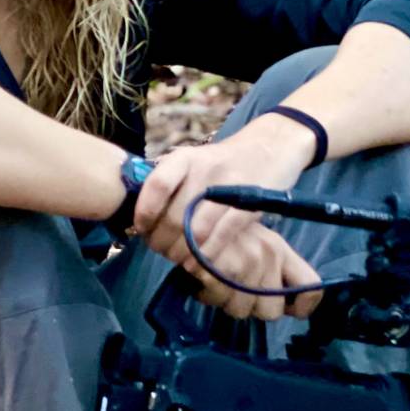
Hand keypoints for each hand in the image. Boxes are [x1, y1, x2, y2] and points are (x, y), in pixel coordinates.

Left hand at [131, 117, 322, 317]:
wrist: (268, 147)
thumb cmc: (220, 163)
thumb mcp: (192, 163)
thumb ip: (169, 186)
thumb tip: (141, 221)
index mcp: (183, 158)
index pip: (156, 186)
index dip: (144, 213)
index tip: (141, 230)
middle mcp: (203, 169)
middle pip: (174, 216)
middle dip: (162, 242)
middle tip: (161, 252)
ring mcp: (228, 186)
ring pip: (195, 231)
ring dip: (182, 252)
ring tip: (178, 259)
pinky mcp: (250, 204)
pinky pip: (222, 236)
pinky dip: (206, 254)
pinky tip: (198, 263)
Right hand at [178, 223, 323, 320]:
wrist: (188, 211)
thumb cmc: (219, 228)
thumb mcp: (252, 241)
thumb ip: (267, 268)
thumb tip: (278, 305)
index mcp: (281, 249)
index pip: (311, 287)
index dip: (300, 307)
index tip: (285, 308)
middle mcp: (269, 255)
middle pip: (270, 311)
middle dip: (250, 308)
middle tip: (233, 293)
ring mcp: (246, 262)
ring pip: (241, 310)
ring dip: (224, 302)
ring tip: (214, 284)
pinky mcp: (221, 268)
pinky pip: (217, 301)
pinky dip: (207, 295)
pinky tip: (201, 282)